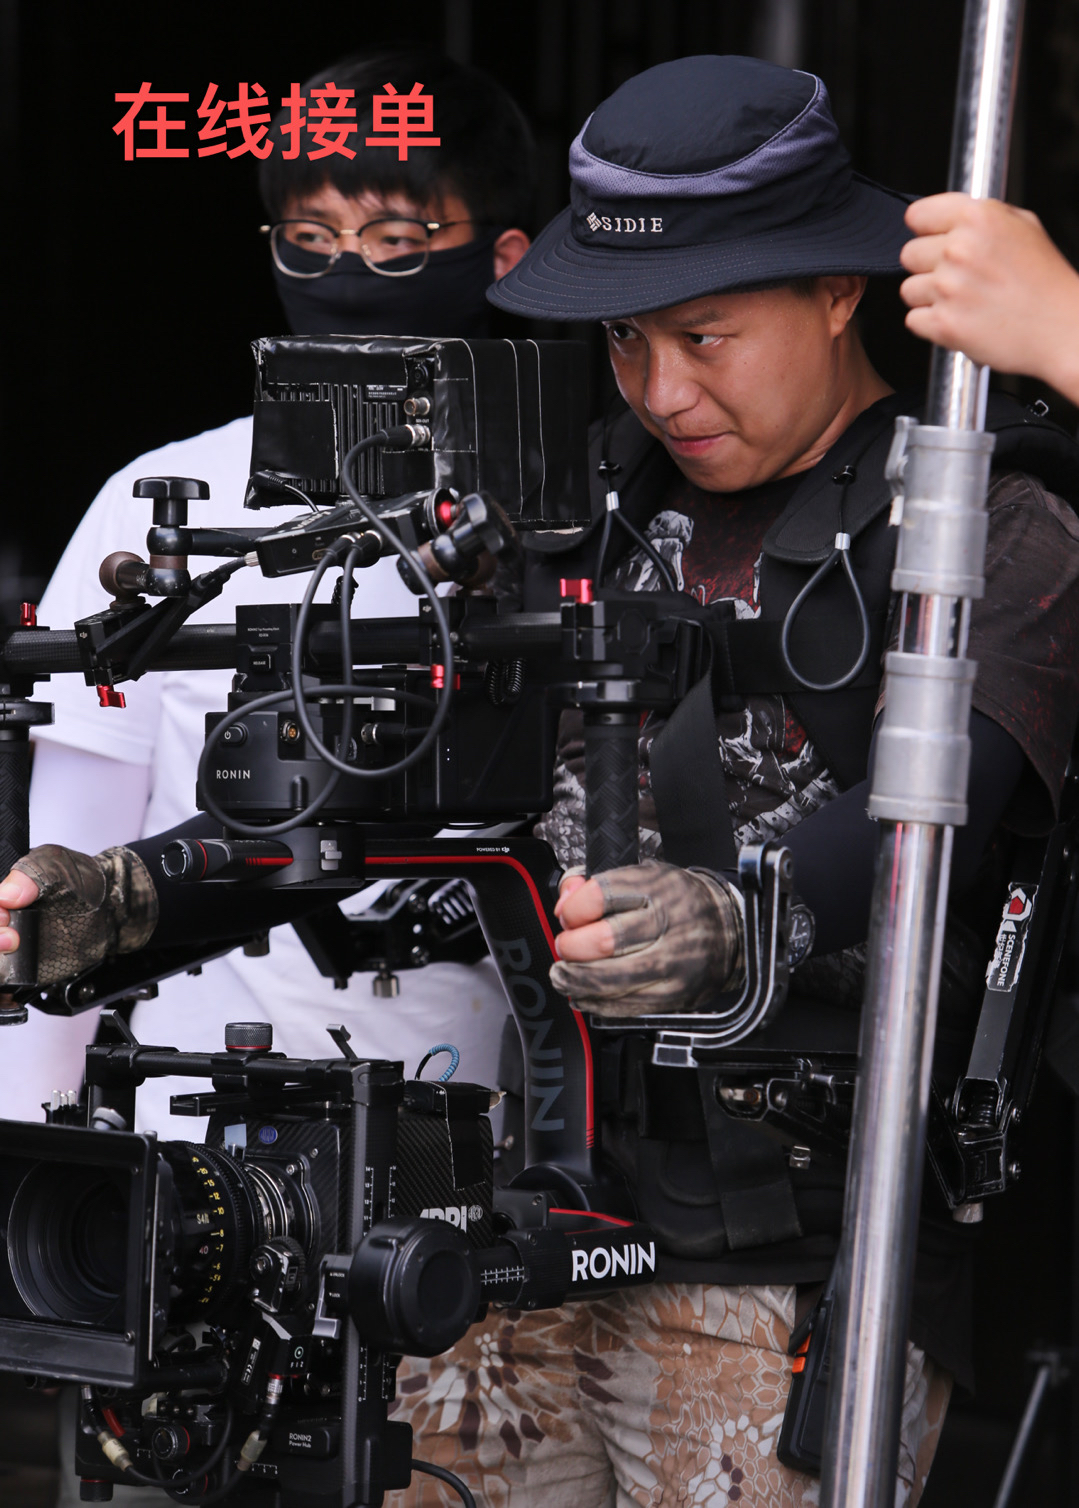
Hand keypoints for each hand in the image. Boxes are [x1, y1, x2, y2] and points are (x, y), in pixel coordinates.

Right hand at [0, 845, 157, 985]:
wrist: (109, 908)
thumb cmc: (81, 882)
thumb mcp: (58, 864)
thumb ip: (33, 874)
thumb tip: (6, 895)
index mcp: (2, 898)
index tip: (6, 914)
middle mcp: (2, 924)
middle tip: (12, 938)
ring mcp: (8, 950)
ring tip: (15, 948)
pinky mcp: (21, 972)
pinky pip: (3, 987)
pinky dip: (3, 992)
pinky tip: (15, 980)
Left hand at [550, 859, 743, 1016]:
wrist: (728, 929)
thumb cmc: (678, 902)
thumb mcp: (643, 877)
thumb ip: (595, 886)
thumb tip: (564, 904)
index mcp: (656, 887)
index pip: (599, 896)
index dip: (573, 910)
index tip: (567, 917)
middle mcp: (667, 923)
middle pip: (604, 940)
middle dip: (572, 947)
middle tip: (565, 947)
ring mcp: (673, 961)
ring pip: (611, 979)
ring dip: (576, 979)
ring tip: (563, 974)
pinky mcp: (674, 994)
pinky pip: (625, 1005)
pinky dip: (595, 1002)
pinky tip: (584, 994)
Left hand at [900, 193, 1078, 400]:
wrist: (1061, 328)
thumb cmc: (1046, 281)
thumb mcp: (1023, 226)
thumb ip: (981, 217)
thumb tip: (947, 216)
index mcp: (977, 218)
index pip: (917, 215)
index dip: (925, 230)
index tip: (933, 239)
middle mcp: (958, 249)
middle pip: (908, 254)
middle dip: (927, 266)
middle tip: (957, 277)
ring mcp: (948, 288)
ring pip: (908, 290)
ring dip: (929, 298)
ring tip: (963, 301)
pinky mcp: (942, 324)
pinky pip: (914, 320)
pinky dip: (932, 324)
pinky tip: (961, 319)